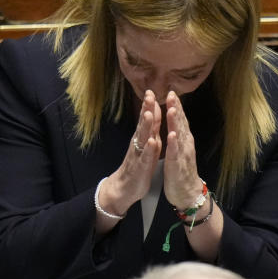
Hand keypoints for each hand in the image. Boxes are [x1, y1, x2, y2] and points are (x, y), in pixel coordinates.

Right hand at [96, 90, 161, 217]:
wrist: (124, 188)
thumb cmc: (137, 166)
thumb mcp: (146, 145)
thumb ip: (150, 130)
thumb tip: (154, 112)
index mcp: (143, 138)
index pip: (147, 119)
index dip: (149, 105)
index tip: (152, 90)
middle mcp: (139, 144)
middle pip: (144, 124)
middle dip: (147, 109)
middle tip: (149, 94)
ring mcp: (139, 155)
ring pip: (143, 138)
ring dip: (146, 125)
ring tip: (150, 113)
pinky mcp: (141, 167)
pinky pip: (145, 157)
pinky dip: (149, 149)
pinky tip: (151, 141)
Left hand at [163, 91, 204, 209]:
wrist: (188, 193)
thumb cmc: (182, 171)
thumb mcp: (179, 149)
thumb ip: (178, 135)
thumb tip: (176, 121)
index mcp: (183, 140)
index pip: (180, 119)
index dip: (176, 105)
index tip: (171, 91)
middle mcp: (185, 144)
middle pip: (181, 123)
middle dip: (176, 108)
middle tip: (172, 93)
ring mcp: (183, 155)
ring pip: (179, 135)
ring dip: (176, 122)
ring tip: (173, 109)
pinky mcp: (178, 166)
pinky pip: (176, 154)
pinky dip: (174, 144)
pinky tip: (172, 135)